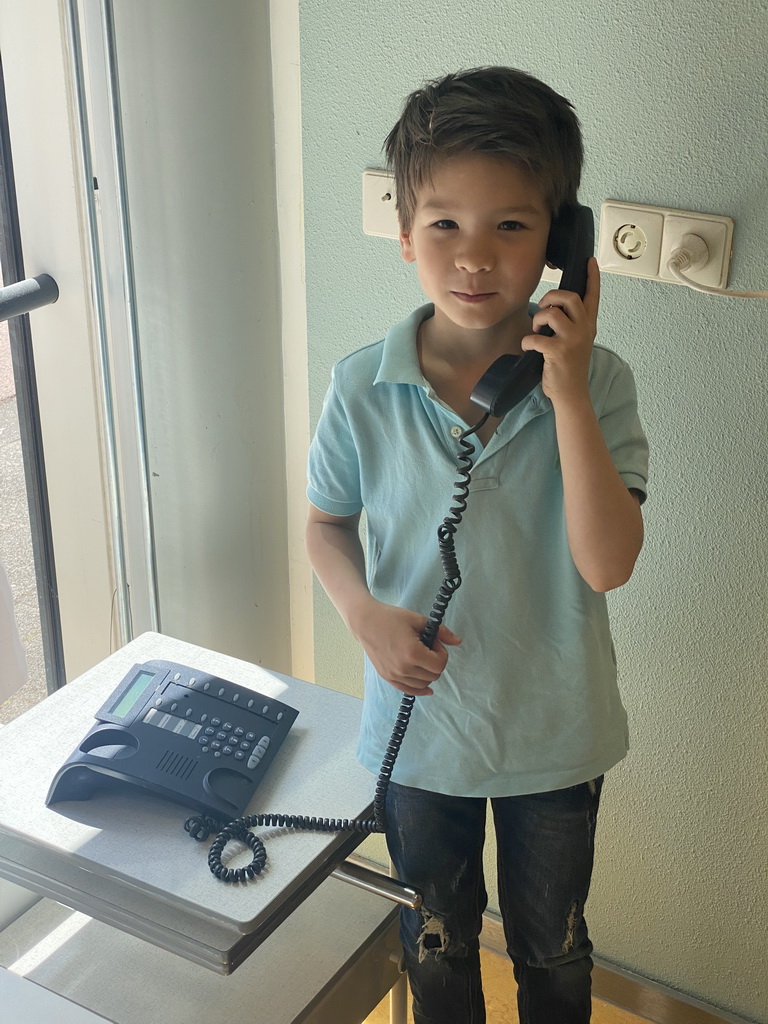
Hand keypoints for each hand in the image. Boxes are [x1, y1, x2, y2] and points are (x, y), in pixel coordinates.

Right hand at [349, 599, 461, 696]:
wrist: (365, 622)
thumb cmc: (391, 618)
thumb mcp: (419, 620)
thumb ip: (441, 632)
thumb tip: (458, 641)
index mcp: (412, 653)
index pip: (440, 665)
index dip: (442, 653)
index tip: (434, 643)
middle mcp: (404, 668)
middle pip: (434, 676)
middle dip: (436, 663)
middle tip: (427, 648)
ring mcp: (394, 675)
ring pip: (423, 685)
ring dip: (428, 674)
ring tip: (420, 658)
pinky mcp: (388, 677)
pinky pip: (409, 690)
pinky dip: (419, 689)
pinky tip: (426, 686)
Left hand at [521, 257, 599, 404]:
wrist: (571, 394)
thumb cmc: (569, 368)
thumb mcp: (576, 342)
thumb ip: (570, 324)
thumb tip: (553, 308)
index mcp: (588, 325)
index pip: (593, 296)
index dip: (592, 277)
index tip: (590, 261)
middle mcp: (583, 329)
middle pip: (569, 297)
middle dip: (550, 297)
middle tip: (542, 307)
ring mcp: (572, 340)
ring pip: (552, 313)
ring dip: (537, 319)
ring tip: (536, 330)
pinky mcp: (558, 352)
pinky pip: (535, 337)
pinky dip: (527, 341)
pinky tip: (530, 348)